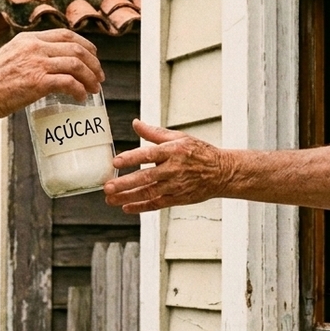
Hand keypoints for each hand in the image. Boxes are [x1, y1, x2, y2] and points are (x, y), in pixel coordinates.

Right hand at [0, 30, 104, 118]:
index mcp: (29, 39)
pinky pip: (68, 83)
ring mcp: (37, 64)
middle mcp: (35, 47)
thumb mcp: (10, 56)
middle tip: (99, 76)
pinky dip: (79, 90)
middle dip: (93, 63)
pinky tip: (81, 97)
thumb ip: (28, 57)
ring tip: (94, 88)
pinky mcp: (37, 82)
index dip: (85, 45)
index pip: (66, 35)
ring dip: (90, 77)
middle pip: (76, 48)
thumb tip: (45, 68)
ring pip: (76, 64)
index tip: (93, 56)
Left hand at [104, 120, 235, 213]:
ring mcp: (175, 185)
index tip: (116, 161)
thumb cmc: (199, 153)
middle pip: (146, 177)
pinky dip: (141, 207)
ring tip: (110, 199)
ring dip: (128, 197)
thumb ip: (154, 133)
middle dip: (125, 183)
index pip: (149, 154)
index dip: (132, 158)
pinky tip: (127, 207)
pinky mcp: (178, 198)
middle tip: (108, 186)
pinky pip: (157, 204)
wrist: (222, 172)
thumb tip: (136, 123)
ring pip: (149, 193)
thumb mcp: (179, 137)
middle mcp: (173, 169)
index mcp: (173, 151)